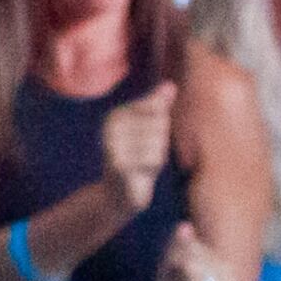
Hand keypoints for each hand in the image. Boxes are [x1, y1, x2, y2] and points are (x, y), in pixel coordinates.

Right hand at [96, 81, 177, 212]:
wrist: (118, 194)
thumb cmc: (138, 158)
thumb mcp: (149, 129)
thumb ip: (158, 106)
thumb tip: (171, 85)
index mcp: (115, 115)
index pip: (158, 108)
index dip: (160, 126)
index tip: (146, 139)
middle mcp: (109, 128)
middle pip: (160, 124)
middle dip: (160, 142)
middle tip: (144, 156)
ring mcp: (112, 146)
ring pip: (158, 142)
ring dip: (157, 156)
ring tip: (142, 165)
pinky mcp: (118, 165)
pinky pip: (153, 158)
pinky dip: (153, 168)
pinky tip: (141, 173)